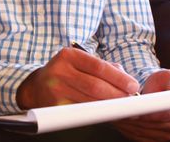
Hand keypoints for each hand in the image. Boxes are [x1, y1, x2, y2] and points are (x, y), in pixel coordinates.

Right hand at [16, 47, 138, 108]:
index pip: (99, 66)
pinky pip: (82, 112)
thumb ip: (103, 67)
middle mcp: (60, 71)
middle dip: (117, 94)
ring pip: (90, 101)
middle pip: (96, 86)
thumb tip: (125, 79)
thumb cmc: (65, 73)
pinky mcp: (55, 106)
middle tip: (129, 98)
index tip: (132, 85)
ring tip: (121, 106)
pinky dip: (97, 113)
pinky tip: (105, 112)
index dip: (118, 77)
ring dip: (109, 106)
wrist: (37, 87)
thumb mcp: (80, 62)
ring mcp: (56, 90)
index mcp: (68, 55)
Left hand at [112, 69, 169, 141]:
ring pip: (142, 131)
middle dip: (135, 115)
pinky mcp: (154, 139)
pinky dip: (127, 128)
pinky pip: (138, 137)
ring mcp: (167, 135)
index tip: (135, 105)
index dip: (147, 111)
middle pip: (151, 124)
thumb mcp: (168, 76)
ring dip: (128, 121)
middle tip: (121, 105)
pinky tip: (121, 117)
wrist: (157, 91)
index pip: (163, 114)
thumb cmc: (162, 82)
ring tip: (119, 109)